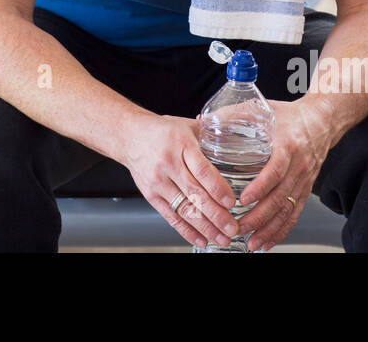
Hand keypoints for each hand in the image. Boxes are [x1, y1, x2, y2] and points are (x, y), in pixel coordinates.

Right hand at [120, 112, 240, 249]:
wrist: (130, 136)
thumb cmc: (162, 131)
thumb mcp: (187, 126)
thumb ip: (211, 135)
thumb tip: (238, 139)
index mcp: (181, 145)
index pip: (202, 170)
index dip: (217, 188)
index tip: (232, 202)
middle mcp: (168, 164)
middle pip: (194, 194)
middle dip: (216, 215)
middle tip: (233, 228)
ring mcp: (158, 182)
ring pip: (184, 209)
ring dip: (205, 227)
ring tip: (222, 239)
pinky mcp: (150, 195)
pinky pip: (170, 216)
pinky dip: (186, 231)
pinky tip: (201, 239)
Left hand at [235, 98, 334, 250]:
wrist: (321, 121)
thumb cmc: (288, 115)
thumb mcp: (262, 110)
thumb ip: (232, 115)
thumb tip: (199, 121)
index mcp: (287, 145)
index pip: (275, 170)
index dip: (260, 187)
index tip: (243, 200)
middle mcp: (298, 166)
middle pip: (279, 196)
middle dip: (259, 216)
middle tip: (239, 228)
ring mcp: (303, 180)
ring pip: (287, 209)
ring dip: (269, 229)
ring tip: (251, 243)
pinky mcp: (305, 189)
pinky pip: (294, 213)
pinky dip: (281, 230)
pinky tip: (268, 242)